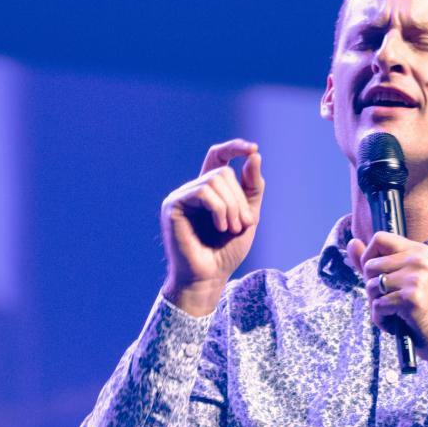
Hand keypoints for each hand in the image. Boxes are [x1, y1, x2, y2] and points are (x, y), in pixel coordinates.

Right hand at [161, 139, 263, 316]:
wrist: (209, 278)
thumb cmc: (226, 252)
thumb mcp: (248, 217)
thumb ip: (252, 188)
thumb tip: (254, 156)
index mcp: (209, 191)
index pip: (218, 157)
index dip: (234, 148)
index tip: (253, 149)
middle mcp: (193, 190)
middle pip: (222, 171)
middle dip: (239, 197)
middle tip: (244, 223)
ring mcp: (181, 196)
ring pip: (214, 180)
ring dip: (232, 206)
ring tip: (232, 228)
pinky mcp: (173, 205)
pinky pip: (203, 192)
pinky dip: (219, 208)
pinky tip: (221, 226)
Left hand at [346, 232, 427, 365]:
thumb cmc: (422, 309)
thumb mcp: (401, 280)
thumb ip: (375, 261)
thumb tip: (351, 242)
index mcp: (419, 251)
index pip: (379, 238)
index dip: (368, 257)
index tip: (375, 275)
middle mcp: (419, 260)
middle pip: (370, 265)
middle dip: (372, 288)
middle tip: (391, 301)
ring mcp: (416, 278)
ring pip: (371, 286)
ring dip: (377, 305)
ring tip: (396, 312)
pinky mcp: (410, 298)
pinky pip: (377, 305)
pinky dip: (381, 319)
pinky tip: (396, 323)